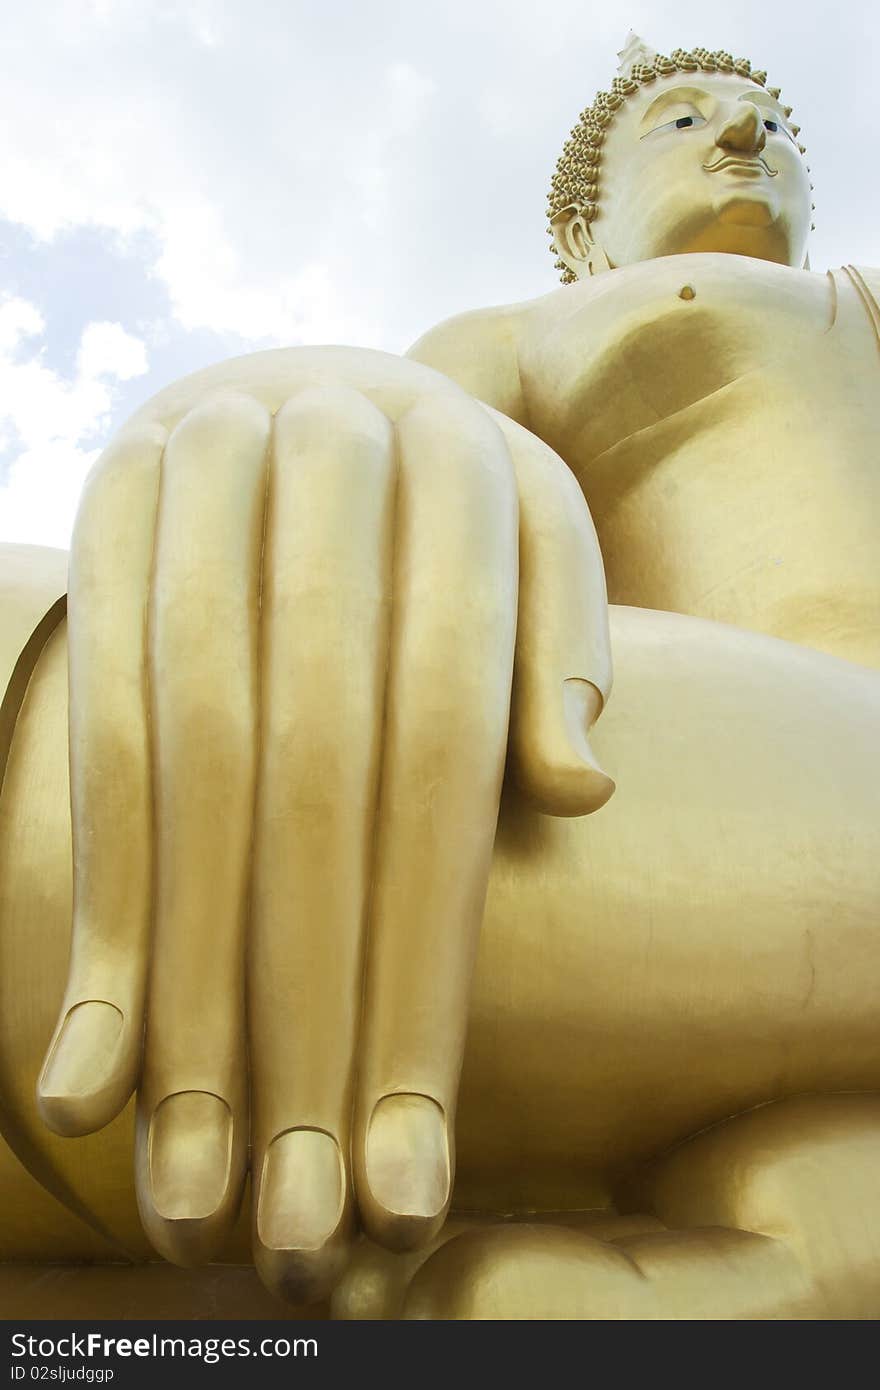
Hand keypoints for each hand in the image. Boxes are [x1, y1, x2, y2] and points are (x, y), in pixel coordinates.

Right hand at [35, 347, 612, 1301]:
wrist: (307, 379)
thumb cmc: (446, 493)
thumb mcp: (536, 529)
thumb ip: (564, 637)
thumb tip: (583, 785)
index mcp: (461, 466)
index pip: (444, 747)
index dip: (425, 949)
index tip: (410, 1149)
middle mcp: (326, 458)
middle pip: (315, 770)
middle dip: (307, 997)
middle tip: (300, 1207)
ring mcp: (198, 469)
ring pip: (189, 759)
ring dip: (189, 980)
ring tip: (194, 1175)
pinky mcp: (108, 502)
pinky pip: (97, 719)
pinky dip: (103, 893)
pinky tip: (97, 1063)